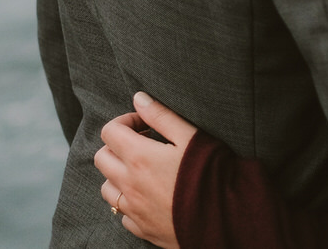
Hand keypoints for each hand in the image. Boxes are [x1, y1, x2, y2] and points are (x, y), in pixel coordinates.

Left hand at [94, 91, 199, 248]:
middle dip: (118, 146)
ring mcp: (133, 209)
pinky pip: (122, 212)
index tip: (145, 125)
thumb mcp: (190, 136)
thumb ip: (161, 116)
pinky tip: (149, 196)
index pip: (110, 131)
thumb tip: (139, 98)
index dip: (126, 121)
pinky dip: (129, 201)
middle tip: (144, 144)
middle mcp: (130, 184)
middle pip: (102, 158)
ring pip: (107, 187)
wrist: (225, 217)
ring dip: (119, 174)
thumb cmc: (210, 173)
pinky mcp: (141, 228)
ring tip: (143, 170)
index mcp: (139, 157)